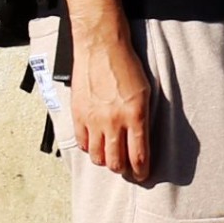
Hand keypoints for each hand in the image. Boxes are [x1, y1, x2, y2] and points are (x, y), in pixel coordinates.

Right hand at [71, 20, 159, 184]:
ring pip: (98, 157)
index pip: (139, 155)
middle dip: (124, 170)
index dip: (142, 170)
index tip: (143, 175)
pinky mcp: (78, 115)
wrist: (100, 48)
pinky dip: (89, 148)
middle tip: (128, 169)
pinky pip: (82, 143)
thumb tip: (140, 141)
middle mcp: (114, 122)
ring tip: (111, 158)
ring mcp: (94, 120)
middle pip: (117, 162)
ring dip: (106, 161)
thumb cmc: (126, 66)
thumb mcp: (144, 93)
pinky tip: (95, 144)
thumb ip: (142, 119)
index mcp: (135, 116)